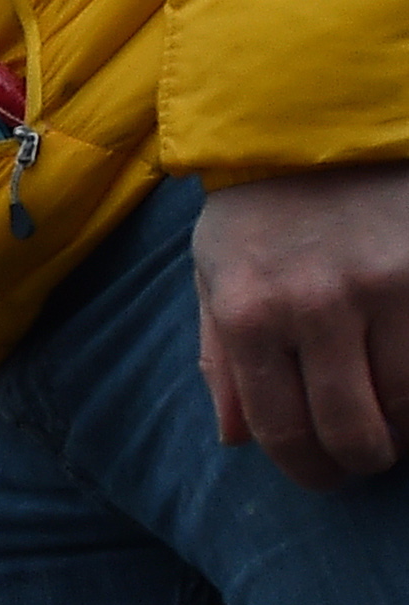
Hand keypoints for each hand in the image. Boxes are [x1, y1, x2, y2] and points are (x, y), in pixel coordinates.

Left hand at [198, 164, 408, 489]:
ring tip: (394, 422)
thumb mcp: (215, 280)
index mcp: (248, 314)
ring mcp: (383, 284)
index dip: (308, 469)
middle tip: (364, 461)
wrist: (316, 125)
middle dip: (360, 461)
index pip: (282, 427)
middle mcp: (315, 305)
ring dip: (403, 424)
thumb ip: (222, 363)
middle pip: (352, 427)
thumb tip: (235, 441)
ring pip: (407, 397)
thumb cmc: (258, 211)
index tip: (324, 479)